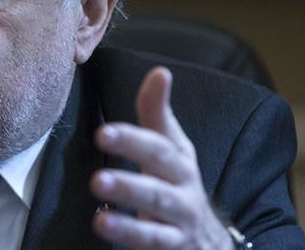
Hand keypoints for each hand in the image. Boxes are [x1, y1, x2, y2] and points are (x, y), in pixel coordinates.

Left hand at [89, 67, 232, 249]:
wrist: (208, 237)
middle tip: (97, 173)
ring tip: (99, 209)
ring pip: (157, 215)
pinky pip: (153, 242)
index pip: (158, 146)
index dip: (132, 138)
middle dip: (129, 176)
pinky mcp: (173, 247)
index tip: (103, 132)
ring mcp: (180, 222)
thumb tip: (159, 72)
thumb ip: (156, 113)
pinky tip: (105, 226)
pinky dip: (131, 237)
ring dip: (128, 213)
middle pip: (158, 181)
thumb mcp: (171, 147)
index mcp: (179, 162)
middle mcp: (183, 190)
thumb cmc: (178, 183)